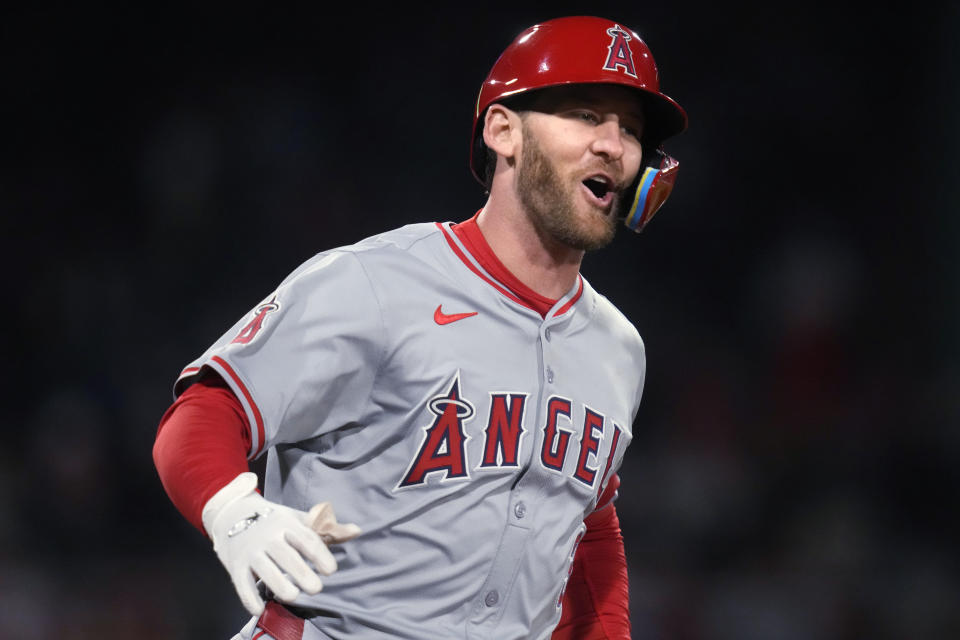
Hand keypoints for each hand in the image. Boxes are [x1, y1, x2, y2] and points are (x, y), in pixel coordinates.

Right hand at [201, 472, 360, 615]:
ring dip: (278, 584)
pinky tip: (260, 608)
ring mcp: (250, 551)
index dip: (320, 555)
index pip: (306, 539)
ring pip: (265, 569)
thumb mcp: (299, 520)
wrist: (232, 513)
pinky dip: (249, 597)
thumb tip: (357, 531)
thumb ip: (328, 529)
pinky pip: (241, 583)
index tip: (331, 570)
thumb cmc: (274, 520)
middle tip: (316, 588)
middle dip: (301, 572)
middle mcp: (268, 536)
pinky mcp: (235, 565)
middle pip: (286, 555)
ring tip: (293, 596)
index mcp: (287, 523)